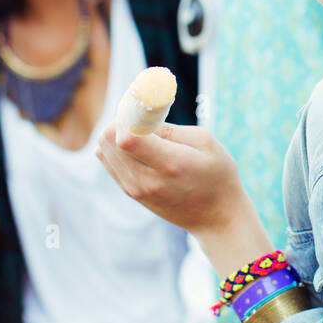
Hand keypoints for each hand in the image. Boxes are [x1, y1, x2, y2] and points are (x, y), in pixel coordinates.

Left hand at [95, 122, 244, 234]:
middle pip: (109, 140)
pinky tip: (136, 144)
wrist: (216, 217)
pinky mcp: (131, 193)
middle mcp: (147, 180)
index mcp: (170, 164)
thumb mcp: (205, 142)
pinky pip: (108, 162)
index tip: (140, 104)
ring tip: (141, 130)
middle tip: (141, 114)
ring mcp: (135, 189)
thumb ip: (170, 129)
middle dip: (121, 119)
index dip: (128, 115)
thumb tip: (141, 117)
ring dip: (116, 132)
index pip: (127, 138)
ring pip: (104, 149)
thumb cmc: (218, 175)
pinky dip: (116, 147)